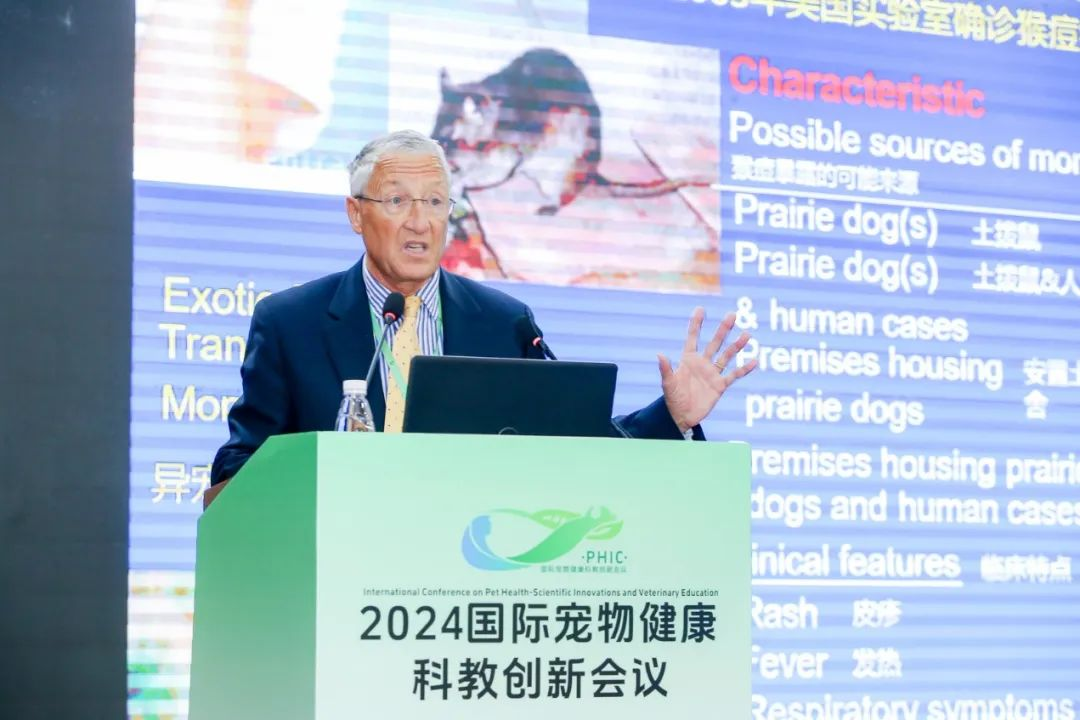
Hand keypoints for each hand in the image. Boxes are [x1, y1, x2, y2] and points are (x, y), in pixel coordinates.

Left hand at [658, 307, 756, 432]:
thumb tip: (659, 354)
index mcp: (688, 359)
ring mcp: (712, 373)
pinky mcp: (720, 385)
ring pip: (727, 356)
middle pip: (715, 342)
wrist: (681, 416)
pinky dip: (744, 369)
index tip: (700, 309)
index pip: (693, 337)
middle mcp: (702, 363)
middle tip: (732, 315)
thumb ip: (666, 369)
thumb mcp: (668, 384)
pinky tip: (754, 360)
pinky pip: (734, 375)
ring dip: (737, 345)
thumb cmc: (672, 398)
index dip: (696, 323)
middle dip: (723, 329)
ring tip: (747, 334)